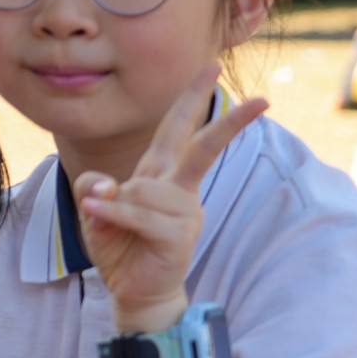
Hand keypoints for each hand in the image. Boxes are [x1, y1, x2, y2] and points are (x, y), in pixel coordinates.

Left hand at [74, 67, 267, 332]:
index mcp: (161, 173)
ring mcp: (183, 213)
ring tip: (98, 214)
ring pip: (147, 190)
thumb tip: (104, 186)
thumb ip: (93, 186)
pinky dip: (115, 214)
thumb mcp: (94, 206)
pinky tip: (98, 215)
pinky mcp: (178, 238)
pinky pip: (142, 216)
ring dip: (115, 202)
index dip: (191, 97)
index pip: (177, 128)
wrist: (133, 290)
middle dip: (229, 122)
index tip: (210, 68)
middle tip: (262, 100)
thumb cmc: (119, 243)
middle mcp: (178, 188)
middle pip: (202, 147)